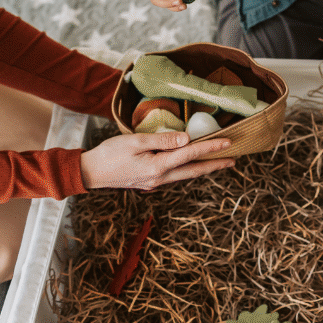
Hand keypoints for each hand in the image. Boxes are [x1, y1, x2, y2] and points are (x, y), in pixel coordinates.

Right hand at [80, 132, 234, 189]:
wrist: (89, 173)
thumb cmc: (109, 153)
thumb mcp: (135, 141)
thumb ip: (162, 140)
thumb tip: (187, 139)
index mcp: (157, 167)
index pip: (191, 154)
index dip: (211, 148)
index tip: (228, 143)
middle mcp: (160, 178)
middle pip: (194, 171)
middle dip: (215, 165)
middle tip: (234, 159)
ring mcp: (155, 183)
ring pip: (186, 175)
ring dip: (203, 168)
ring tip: (219, 162)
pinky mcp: (150, 183)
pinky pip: (175, 176)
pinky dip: (188, 170)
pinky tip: (193, 165)